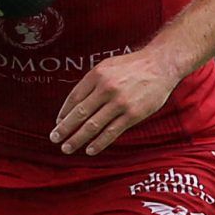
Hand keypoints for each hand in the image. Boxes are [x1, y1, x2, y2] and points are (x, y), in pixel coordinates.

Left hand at [52, 48, 184, 156]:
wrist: (161, 65)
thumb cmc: (132, 66)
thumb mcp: (108, 66)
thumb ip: (92, 82)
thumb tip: (75, 104)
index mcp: (97, 75)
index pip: (74, 98)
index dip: (64, 113)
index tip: (57, 124)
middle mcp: (106, 88)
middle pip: (80, 113)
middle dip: (64, 128)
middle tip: (54, 139)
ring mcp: (120, 102)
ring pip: (93, 125)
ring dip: (77, 139)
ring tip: (67, 148)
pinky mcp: (133, 114)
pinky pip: (111, 132)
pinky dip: (99, 143)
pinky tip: (89, 150)